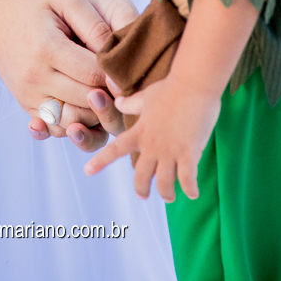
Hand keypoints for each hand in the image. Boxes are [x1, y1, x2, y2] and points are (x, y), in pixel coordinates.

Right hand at [28, 0, 137, 150]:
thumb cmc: (35, 6)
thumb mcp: (67, 0)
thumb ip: (94, 25)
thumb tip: (117, 55)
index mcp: (47, 48)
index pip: (93, 75)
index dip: (117, 76)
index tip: (128, 70)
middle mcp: (35, 78)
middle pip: (86, 102)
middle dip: (110, 97)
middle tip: (123, 87)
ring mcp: (28, 96)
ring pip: (73, 122)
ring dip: (95, 116)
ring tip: (106, 97)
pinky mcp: (26, 106)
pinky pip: (56, 127)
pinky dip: (75, 124)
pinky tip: (86, 109)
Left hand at [84, 74, 219, 201]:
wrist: (193, 84)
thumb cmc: (170, 88)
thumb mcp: (146, 97)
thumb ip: (131, 104)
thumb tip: (118, 102)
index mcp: (140, 132)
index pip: (115, 149)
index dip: (101, 161)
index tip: (87, 171)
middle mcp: (152, 144)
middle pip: (141, 176)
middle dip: (141, 189)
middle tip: (142, 195)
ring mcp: (170, 150)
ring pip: (164, 184)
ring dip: (166, 193)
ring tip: (169, 196)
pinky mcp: (189, 153)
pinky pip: (187, 179)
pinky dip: (190, 190)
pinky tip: (193, 194)